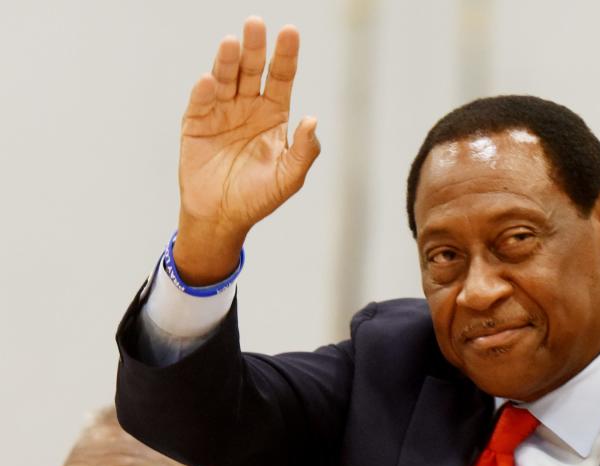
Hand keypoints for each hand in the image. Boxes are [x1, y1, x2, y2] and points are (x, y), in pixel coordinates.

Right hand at [175, 17, 320, 284]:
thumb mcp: (289, 178)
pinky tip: (210, 80)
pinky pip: (200, 102)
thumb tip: (313, 119)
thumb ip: (304, 150)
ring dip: (228, 60)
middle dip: (255, 47)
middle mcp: (247, 106)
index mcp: (273, 114)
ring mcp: (220, 111)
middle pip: (252, 69)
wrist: (221, 217)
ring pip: (226, 78)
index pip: (281, 77)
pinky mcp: (195, 122)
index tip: (291, 32)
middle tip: (256, 23)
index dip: (286, 55)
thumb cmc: (258, 197)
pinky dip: (204, 90)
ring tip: (232, 43)